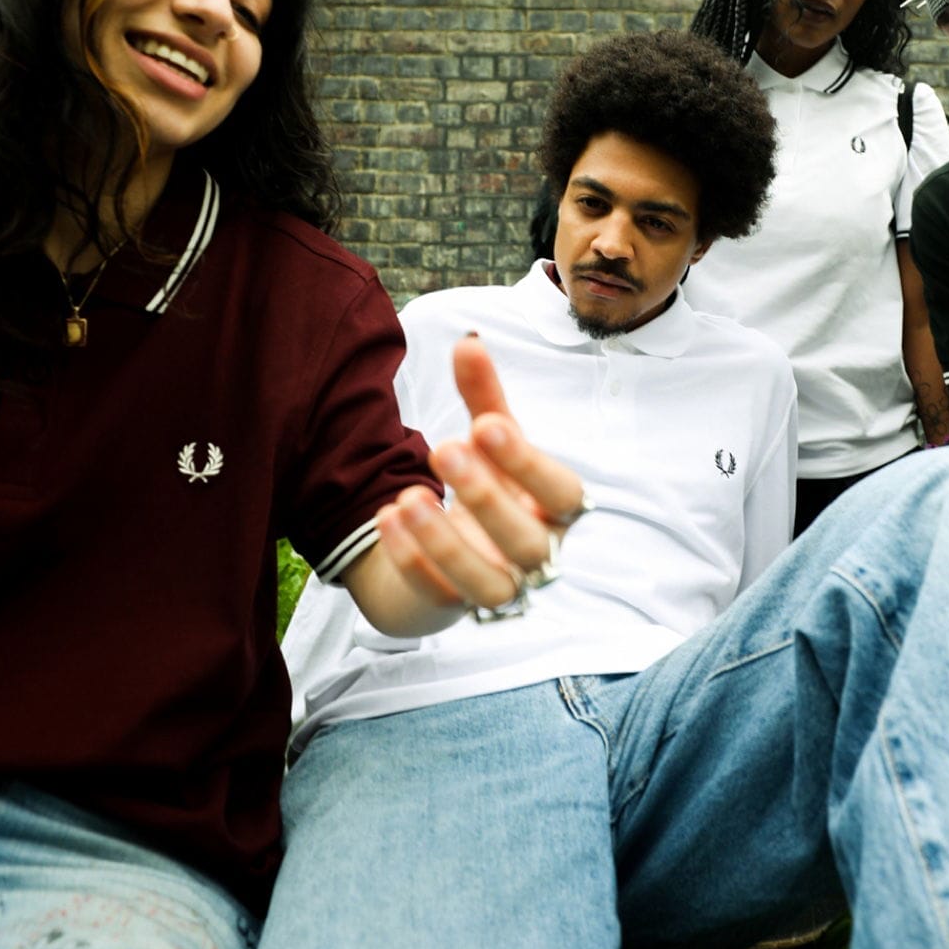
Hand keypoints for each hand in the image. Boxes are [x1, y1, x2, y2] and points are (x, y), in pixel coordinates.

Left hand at [375, 336, 585, 614]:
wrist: (457, 550)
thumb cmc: (490, 485)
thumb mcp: (488, 442)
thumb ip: (482, 396)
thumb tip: (467, 342)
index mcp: (556, 509)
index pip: (561, 493)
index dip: (529, 464)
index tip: (486, 425)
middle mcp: (538, 554)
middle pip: (528, 541)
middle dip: (486, 497)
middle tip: (443, 449)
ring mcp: (500, 587)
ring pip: (488, 582)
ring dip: (446, 541)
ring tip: (406, 493)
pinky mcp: (457, 607)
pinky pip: (440, 594)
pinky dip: (413, 560)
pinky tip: (387, 517)